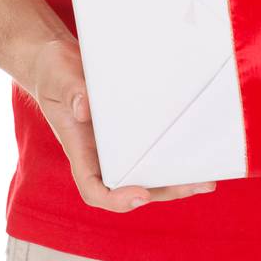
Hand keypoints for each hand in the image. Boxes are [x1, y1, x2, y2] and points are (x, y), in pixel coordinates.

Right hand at [28, 35, 217, 211]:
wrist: (57, 60)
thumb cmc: (54, 71)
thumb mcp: (57, 77)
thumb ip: (70, 92)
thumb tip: (85, 108)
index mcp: (79, 149)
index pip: (94, 188)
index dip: (116, 199)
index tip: (139, 195)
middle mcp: (99, 153)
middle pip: (131, 186)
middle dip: (163, 191)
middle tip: (197, 184)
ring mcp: (115, 144)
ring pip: (146, 172)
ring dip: (175, 179)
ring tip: (206, 178)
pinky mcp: (129, 129)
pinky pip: (150, 147)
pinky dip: (171, 152)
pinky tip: (194, 152)